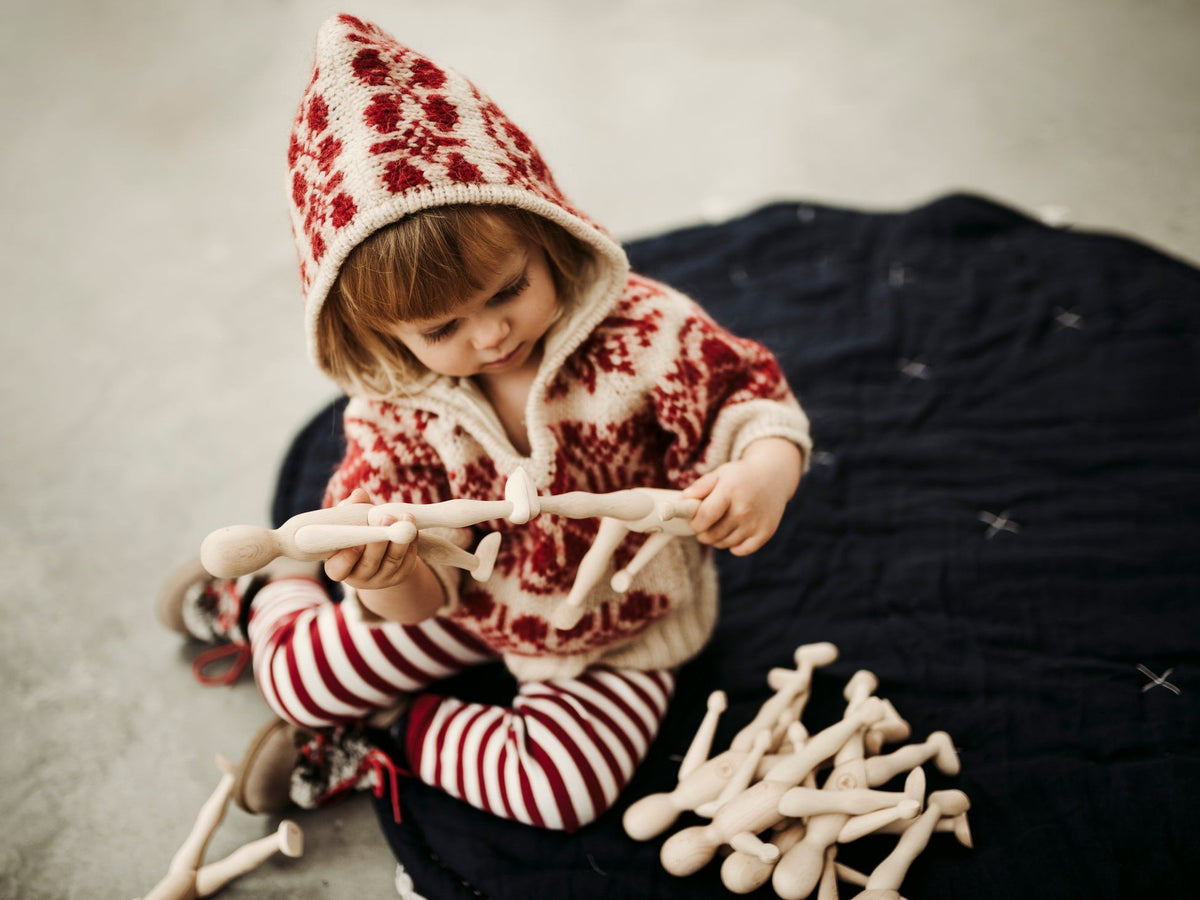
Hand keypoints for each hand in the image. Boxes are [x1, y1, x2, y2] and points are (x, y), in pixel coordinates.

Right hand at [324, 488, 418, 590]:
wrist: (376, 548)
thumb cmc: (355, 530)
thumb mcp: (349, 520)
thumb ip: (351, 508)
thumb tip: (359, 495)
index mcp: (337, 566)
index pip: (338, 570)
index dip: (345, 560)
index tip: (355, 544)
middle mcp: (359, 577)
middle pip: (370, 563)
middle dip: (379, 541)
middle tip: (385, 517)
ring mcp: (381, 579)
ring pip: (392, 561)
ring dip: (400, 539)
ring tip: (405, 517)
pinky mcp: (400, 575)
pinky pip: (407, 560)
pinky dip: (411, 542)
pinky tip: (412, 526)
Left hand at [681, 438, 802, 555]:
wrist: (773, 477)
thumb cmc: (740, 476)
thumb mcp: (720, 474)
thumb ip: (700, 486)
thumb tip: (683, 500)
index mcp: (730, 491)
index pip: (705, 517)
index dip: (695, 524)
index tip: (694, 522)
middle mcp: (744, 509)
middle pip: (712, 534)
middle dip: (703, 533)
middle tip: (705, 525)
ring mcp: (756, 523)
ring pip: (724, 544)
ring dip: (717, 539)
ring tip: (719, 526)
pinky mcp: (765, 533)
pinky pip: (741, 550)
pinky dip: (733, 546)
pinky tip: (733, 533)